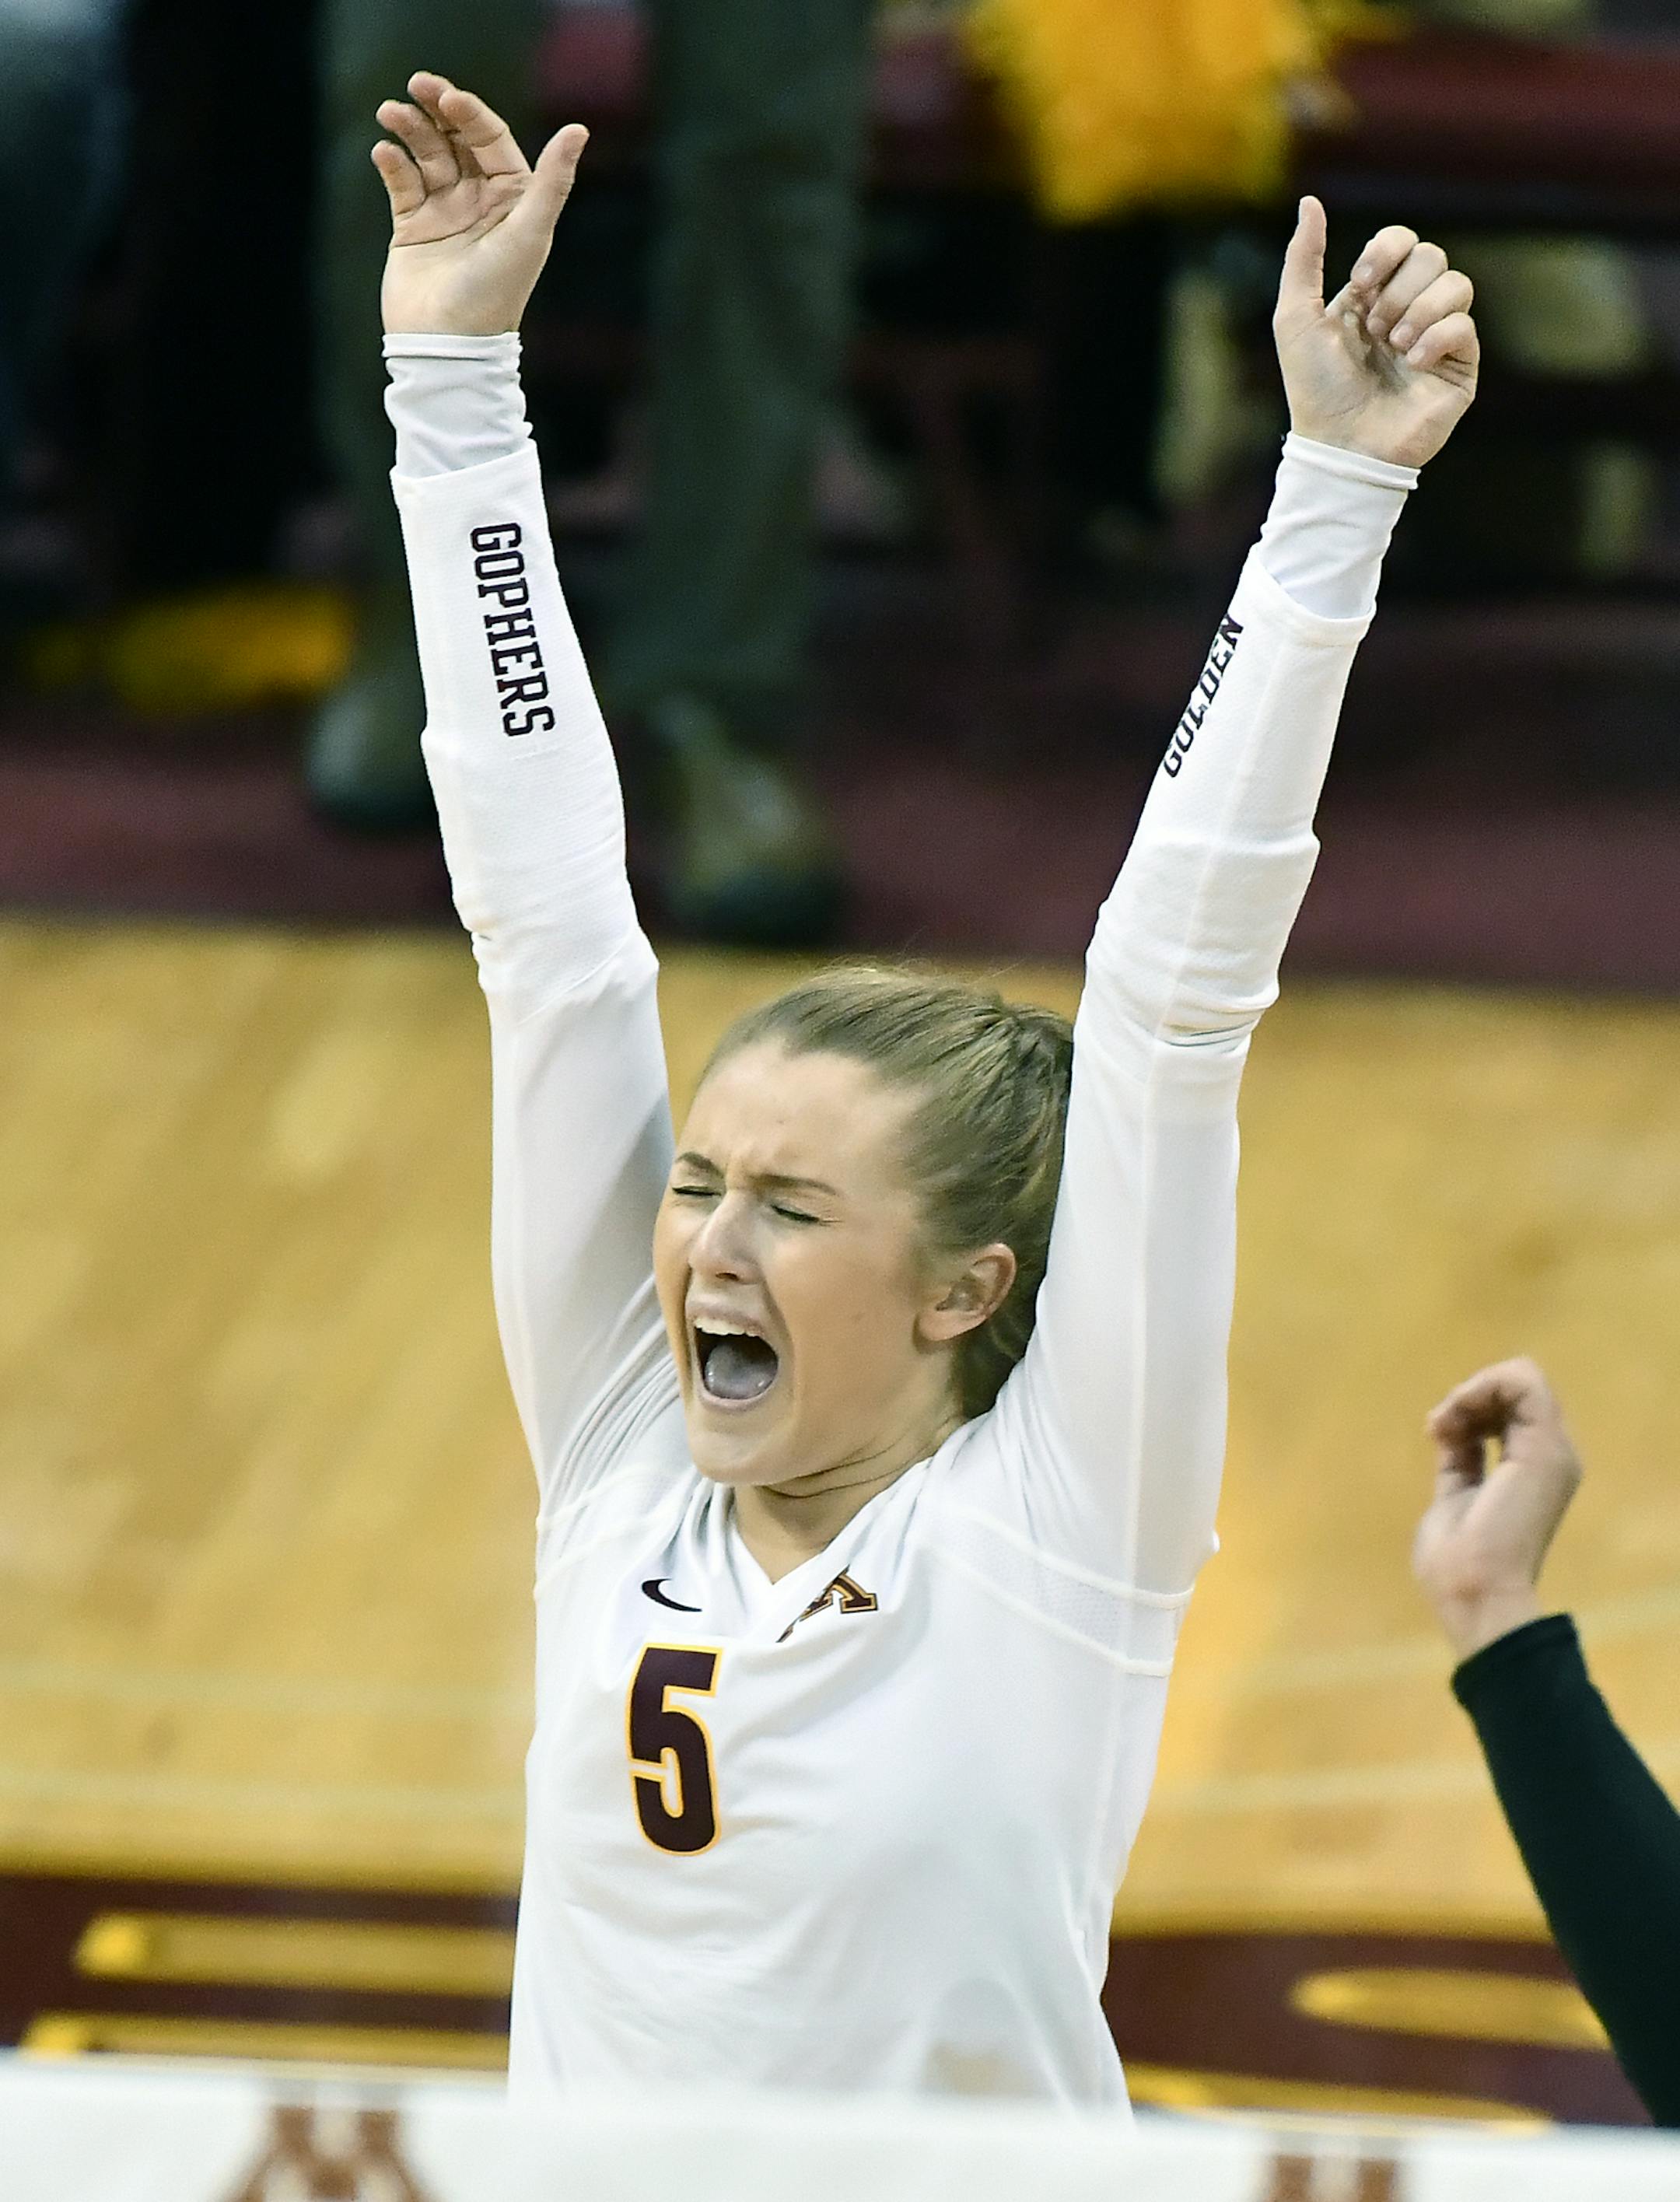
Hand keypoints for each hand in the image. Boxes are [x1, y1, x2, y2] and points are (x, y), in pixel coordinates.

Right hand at [373, 73, 587, 336]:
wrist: (448, 344)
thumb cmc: (496, 293)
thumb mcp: (530, 233)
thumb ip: (553, 182)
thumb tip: (580, 129)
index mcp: (513, 198)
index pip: (490, 139)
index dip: (470, 113)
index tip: (447, 96)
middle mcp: (480, 200)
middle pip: (456, 139)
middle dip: (435, 109)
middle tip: (415, 84)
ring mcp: (445, 210)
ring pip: (425, 154)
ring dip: (408, 130)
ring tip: (389, 113)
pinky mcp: (413, 225)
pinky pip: (401, 182)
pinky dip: (391, 162)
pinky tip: (383, 151)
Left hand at [1274, 198, 1479, 468]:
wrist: (1341, 447)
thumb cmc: (1315, 390)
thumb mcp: (1294, 319)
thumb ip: (1302, 260)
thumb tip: (1309, 202)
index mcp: (1372, 296)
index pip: (1401, 240)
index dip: (1385, 251)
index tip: (1360, 286)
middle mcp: (1408, 311)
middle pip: (1431, 257)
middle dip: (1399, 289)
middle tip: (1375, 330)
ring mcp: (1437, 338)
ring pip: (1457, 283)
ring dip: (1419, 310)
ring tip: (1395, 347)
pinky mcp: (1460, 367)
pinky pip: (1466, 325)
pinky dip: (1437, 338)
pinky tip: (1414, 364)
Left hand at [1412, 1358, 1581, 1659]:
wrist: (1475, 1592)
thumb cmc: (1456, 1563)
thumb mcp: (1455, 1496)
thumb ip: (1461, 1463)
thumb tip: (1451, 1431)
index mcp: (1528, 1472)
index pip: (1504, 1415)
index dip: (1466, 1411)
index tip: (1438, 1433)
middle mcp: (1548, 1457)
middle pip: (1513, 1393)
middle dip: (1468, 1397)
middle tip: (1440, 1428)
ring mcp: (1552, 1451)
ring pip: (1520, 1379)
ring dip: (1471, 1390)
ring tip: (1445, 1424)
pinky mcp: (1545, 1445)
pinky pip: (1523, 1380)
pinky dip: (1482, 1386)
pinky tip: (1455, 1414)